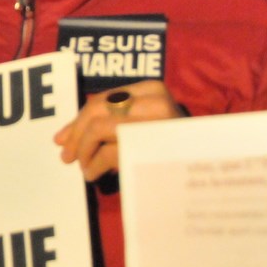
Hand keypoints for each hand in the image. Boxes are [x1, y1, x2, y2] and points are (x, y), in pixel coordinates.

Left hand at [54, 81, 185, 180]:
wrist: (205, 170)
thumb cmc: (170, 150)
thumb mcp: (141, 128)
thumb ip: (107, 124)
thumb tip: (61, 138)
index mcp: (151, 90)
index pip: (102, 100)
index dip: (77, 120)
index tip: (62, 139)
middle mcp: (153, 101)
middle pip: (96, 111)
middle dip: (75, 135)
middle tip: (66, 156)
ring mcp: (153, 123)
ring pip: (97, 130)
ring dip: (83, 152)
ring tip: (84, 167)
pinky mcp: (150, 146)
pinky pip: (107, 153)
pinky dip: (93, 166)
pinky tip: (93, 175)